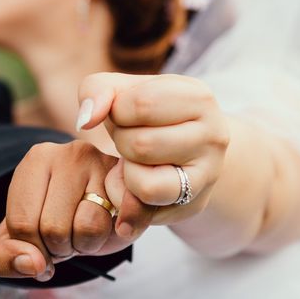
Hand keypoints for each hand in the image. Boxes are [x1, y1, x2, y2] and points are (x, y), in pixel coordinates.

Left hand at [0, 140, 153, 280]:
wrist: (87, 207)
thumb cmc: (46, 220)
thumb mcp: (12, 240)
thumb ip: (3, 257)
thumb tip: (33, 264)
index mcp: (35, 160)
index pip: (23, 225)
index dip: (32, 249)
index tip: (40, 239)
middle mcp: (70, 153)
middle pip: (54, 229)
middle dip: (60, 247)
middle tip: (65, 233)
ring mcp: (104, 163)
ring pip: (89, 229)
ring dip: (87, 244)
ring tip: (84, 227)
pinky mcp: (132, 182)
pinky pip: (127, 219)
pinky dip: (120, 233)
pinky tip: (115, 226)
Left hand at [78, 73, 229, 227]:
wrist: (181, 148)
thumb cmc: (146, 115)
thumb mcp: (121, 91)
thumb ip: (96, 91)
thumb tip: (86, 120)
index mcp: (198, 97)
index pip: (141, 104)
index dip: (117, 111)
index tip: (125, 113)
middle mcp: (214, 135)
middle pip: (139, 145)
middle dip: (121, 142)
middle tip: (130, 138)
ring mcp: (208, 174)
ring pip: (144, 183)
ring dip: (125, 171)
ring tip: (134, 159)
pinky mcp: (193, 204)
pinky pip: (144, 208)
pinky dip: (127, 195)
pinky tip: (132, 182)